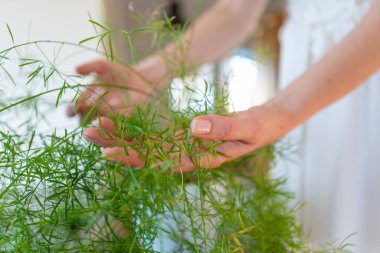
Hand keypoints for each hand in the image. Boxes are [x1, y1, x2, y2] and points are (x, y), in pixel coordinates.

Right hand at [66, 60, 153, 119]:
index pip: (73, 108)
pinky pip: (117, 124)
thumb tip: (75, 69)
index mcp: (85, 100)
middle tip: (86, 114)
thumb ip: (90, 67)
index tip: (71, 109)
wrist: (140, 79)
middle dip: (83, 117)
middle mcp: (94, 112)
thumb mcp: (103, 66)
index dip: (71, 109)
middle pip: (83, 119)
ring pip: (98, 124)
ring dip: (97, 122)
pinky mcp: (123, 120)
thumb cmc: (118, 73)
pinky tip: (116, 118)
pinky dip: (115, 121)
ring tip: (98, 118)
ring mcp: (108, 117)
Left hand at [83, 104, 289, 172]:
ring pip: (151, 143)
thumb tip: (193, 126)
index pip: (162, 161)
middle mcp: (190, 154)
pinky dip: (141, 130)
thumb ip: (222, 128)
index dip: (135, 158)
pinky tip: (124, 126)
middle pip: (149, 153)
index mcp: (201, 157)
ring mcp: (187, 145)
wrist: (267, 124)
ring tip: (98, 127)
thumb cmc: (260, 127)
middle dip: (119, 145)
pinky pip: (161, 134)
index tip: (109, 153)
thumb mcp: (246, 127)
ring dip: (125, 136)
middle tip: (89, 133)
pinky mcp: (188, 135)